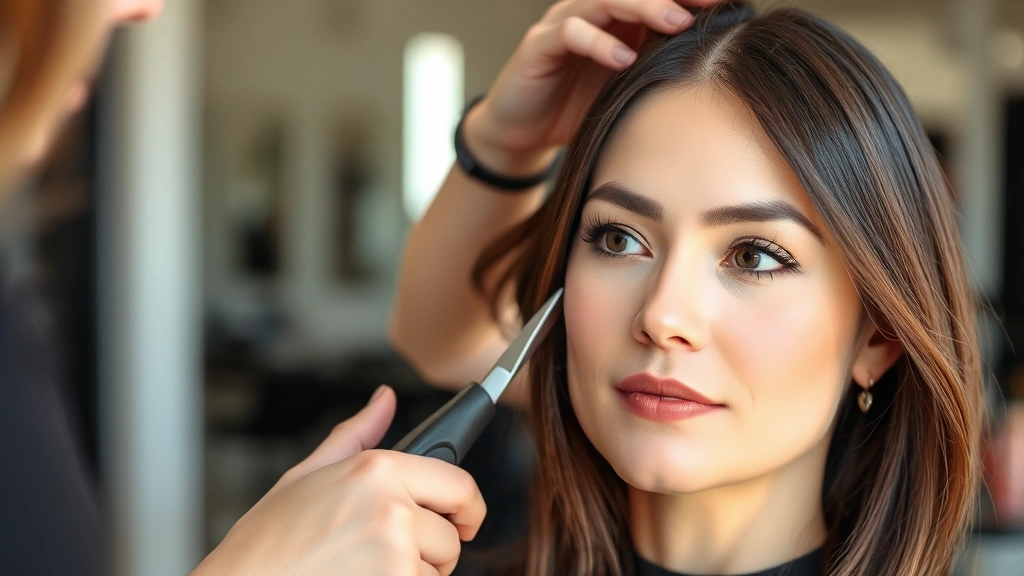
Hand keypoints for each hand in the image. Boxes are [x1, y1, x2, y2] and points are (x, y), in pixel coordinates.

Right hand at [191, 386, 486, 575]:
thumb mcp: (307, 475)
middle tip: (390, 556)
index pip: (457, 483)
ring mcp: (394, 554)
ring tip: (361, 570)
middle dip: (431, 550)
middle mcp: (392, 508)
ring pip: (436, 572)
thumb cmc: (264, 543)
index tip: (465, 520)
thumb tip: (384, 399)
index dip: (468, 507)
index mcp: (376, 470)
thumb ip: (356, 434)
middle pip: (451, 536)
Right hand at [464, 0, 722, 175]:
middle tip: (710, 3)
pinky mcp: (538, 46)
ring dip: (644, 7)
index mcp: (617, 17)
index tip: (729, 1)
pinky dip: (598, 43)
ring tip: (676, 23)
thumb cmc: (579, 109)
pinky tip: (623, 59)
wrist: (522, 133)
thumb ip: (659, 70)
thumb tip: (718, 67)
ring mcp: (563, 24)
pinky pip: (570, 33)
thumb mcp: (628, 89)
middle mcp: (591, 11)